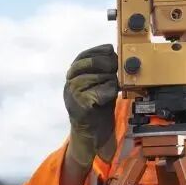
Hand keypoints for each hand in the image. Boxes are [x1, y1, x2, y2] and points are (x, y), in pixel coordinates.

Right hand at [63, 44, 119, 167]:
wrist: (91, 132)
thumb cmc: (97, 106)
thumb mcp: (100, 83)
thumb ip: (104, 69)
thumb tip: (114, 53)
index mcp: (73, 74)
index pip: (84, 55)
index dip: (99, 51)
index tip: (111, 52)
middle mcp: (69, 82)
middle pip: (90, 63)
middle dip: (107, 65)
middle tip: (115, 72)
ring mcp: (72, 94)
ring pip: (96, 77)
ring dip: (110, 81)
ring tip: (113, 88)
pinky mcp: (79, 106)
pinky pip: (98, 93)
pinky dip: (108, 94)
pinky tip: (110, 97)